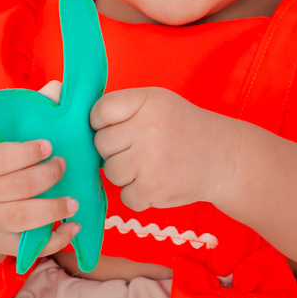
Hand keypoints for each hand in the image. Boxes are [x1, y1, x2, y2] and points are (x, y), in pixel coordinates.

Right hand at [0, 85, 79, 258]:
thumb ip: (27, 112)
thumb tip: (58, 88)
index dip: (25, 152)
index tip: (48, 145)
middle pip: (15, 187)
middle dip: (46, 177)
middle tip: (64, 165)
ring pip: (21, 218)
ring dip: (52, 210)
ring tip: (74, 202)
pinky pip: (28, 246)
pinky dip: (54, 240)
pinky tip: (73, 227)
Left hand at [90, 87, 235, 212]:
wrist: (225, 158)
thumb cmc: (184, 129)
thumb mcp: (158, 103)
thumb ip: (122, 107)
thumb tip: (72, 114)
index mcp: (148, 102)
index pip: (100, 111)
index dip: (103, 123)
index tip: (118, 128)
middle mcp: (148, 128)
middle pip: (101, 143)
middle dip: (115, 149)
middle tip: (139, 149)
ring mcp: (150, 161)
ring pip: (110, 171)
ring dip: (125, 173)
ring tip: (149, 166)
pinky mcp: (153, 189)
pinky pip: (124, 196)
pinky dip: (137, 195)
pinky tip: (156, 182)